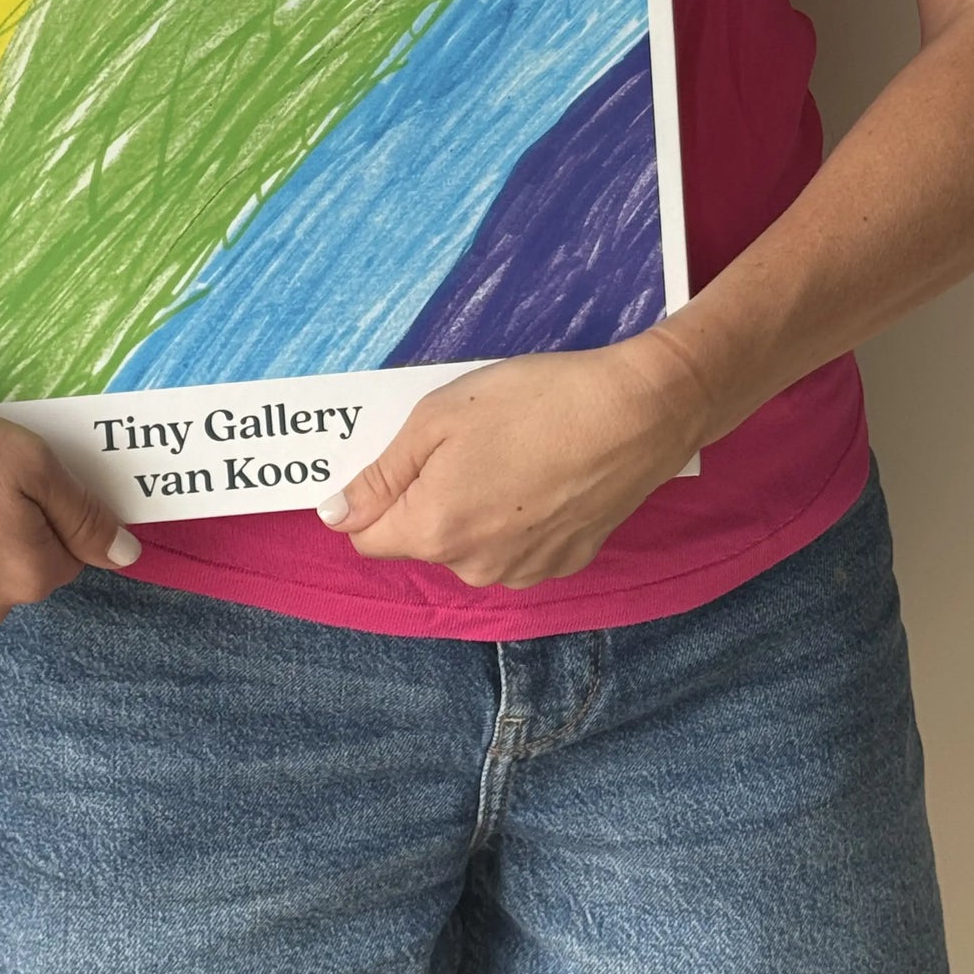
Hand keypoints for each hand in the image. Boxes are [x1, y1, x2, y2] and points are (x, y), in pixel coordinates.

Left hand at [317, 336, 709, 588]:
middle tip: (465, 439)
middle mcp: (475, 567)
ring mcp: (524, 571)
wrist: (637, 412)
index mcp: (434, 531)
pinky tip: (545, 474)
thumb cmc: (532, 402)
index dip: (374, 494)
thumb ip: (382, 474)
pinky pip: (517, 545)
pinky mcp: (566, 563)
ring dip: (476, 507)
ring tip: (512, 451)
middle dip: (430, 496)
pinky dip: (520, 517)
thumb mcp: (438, 417)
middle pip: (424, 538)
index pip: (367, 537)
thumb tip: (336, 514)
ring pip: (472, 544)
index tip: (400, 456)